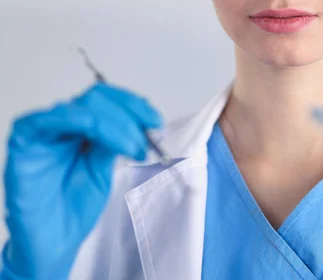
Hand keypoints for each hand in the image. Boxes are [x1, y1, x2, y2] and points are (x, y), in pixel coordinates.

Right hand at [2, 83, 161, 278]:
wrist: (54, 241)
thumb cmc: (74, 207)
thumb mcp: (103, 169)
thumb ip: (112, 143)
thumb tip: (137, 123)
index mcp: (81, 129)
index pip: (107, 100)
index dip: (134, 105)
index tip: (156, 121)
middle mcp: (61, 126)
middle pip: (95, 98)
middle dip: (128, 116)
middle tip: (147, 140)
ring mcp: (41, 133)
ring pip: (77, 107)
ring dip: (113, 123)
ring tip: (132, 149)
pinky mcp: (23, 145)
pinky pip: (42, 120)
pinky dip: (74, 118)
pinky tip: (98, 134)